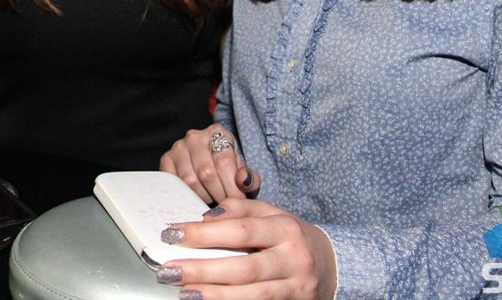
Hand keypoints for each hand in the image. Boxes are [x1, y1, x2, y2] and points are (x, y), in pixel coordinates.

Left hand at [157, 199, 335, 299]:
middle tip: (169, 269)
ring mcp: (295, 288)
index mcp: (286, 229)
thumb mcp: (273, 214)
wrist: (333, 266)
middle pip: (243, 267)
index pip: (240, 230)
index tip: (172, 234)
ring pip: (251, 295)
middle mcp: (293, 259)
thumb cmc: (292, 237)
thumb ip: (240, 209)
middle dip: (203, 270)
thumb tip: (205, 217)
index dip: (204, 233)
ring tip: (184, 292)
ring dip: (214, 295)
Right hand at [161, 125, 260, 203]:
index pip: (224, 162)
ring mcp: (178, 147)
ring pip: (190, 181)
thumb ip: (250, 178)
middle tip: (225, 204)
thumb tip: (243, 179)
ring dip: (203, 197)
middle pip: (206, 173)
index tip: (238, 200)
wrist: (209, 162)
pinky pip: (174, 183)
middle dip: (219, 194)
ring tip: (213, 200)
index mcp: (218, 132)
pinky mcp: (166, 159)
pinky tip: (197, 197)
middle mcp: (195, 137)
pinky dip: (186, 195)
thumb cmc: (228, 168)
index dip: (232, 186)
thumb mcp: (243, 171)